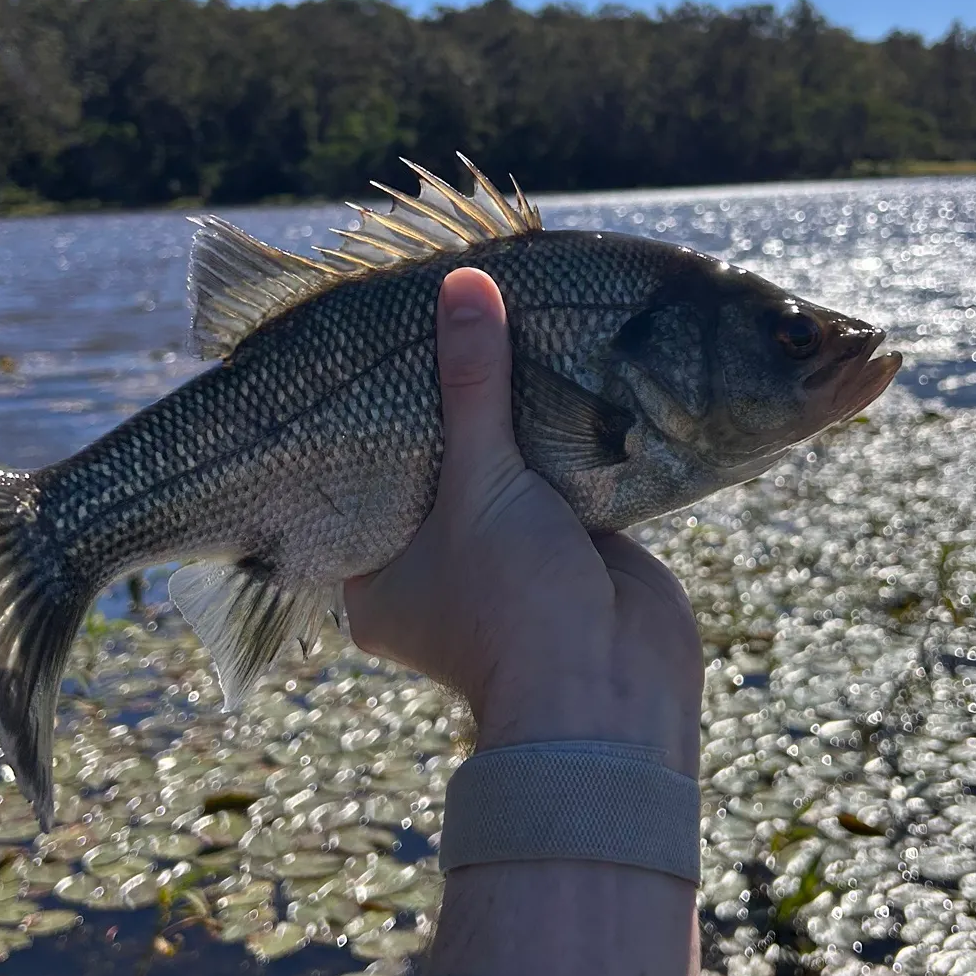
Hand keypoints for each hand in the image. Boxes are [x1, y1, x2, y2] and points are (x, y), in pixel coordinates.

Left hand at [343, 268, 702, 776]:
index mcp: (378, 578)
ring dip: (508, 414)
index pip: (359, 480)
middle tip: (432, 315)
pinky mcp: (567, 546)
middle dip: (446, 403)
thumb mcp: (482, 484)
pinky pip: (556, 477)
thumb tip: (462, 284)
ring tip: (494, 322)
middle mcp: (437, 568)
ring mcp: (505, 556)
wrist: (616, 691)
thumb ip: (473, 386)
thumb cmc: (515, 604)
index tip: (366, 344)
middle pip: (434, 466)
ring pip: (501, 468)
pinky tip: (557, 366)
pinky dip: (561, 433)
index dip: (367, 417)